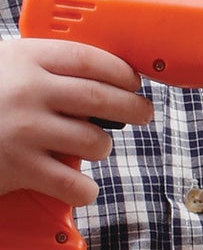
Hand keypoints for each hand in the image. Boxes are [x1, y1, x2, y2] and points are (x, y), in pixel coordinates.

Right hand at [0, 37, 151, 205]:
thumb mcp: (0, 67)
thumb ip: (38, 67)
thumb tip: (98, 75)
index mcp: (24, 60)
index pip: (89, 59)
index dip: (121, 72)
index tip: (133, 82)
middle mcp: (28, 92)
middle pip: (104, 98)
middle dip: (134, 108)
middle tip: (142, 113)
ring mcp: (24, 130)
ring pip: (95, 142)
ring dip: (101, 147)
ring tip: (91, 147)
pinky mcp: (19, 168)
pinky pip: (75, 184)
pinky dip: (84, 189)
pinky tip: (80, 186)